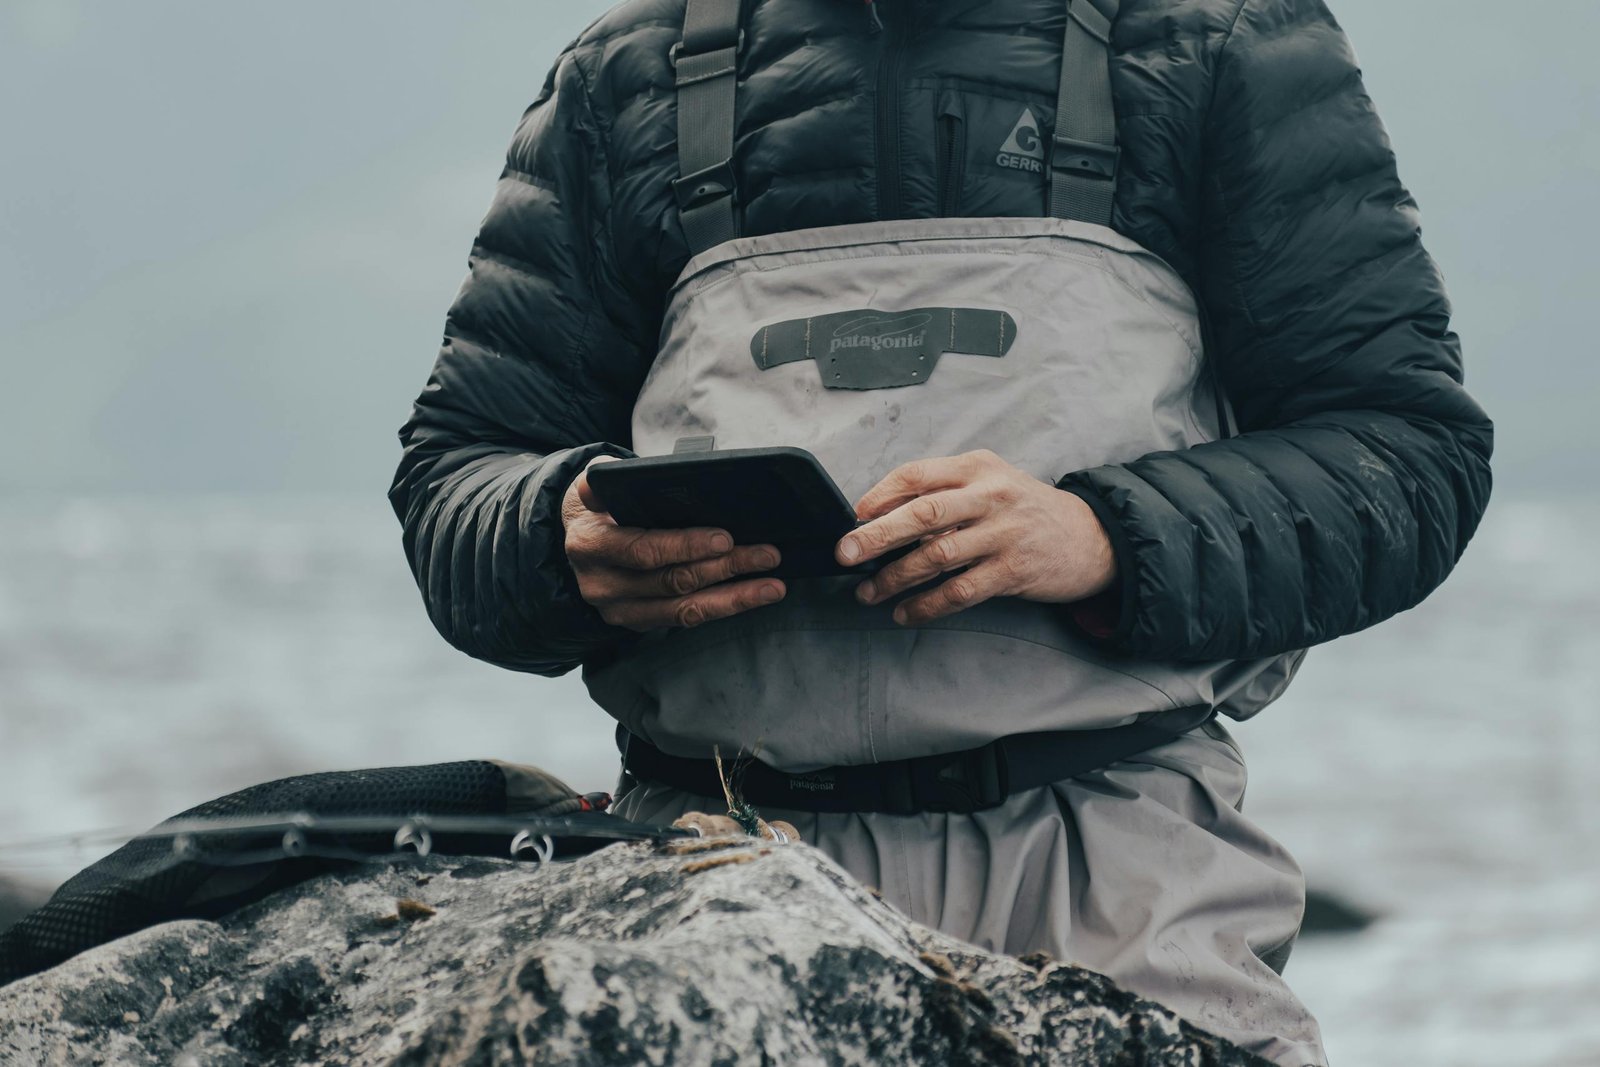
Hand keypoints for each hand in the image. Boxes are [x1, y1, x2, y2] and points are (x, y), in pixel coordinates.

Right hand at [562, 457, 785, 630]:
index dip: (685, 546)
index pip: (643, 551)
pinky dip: (724, 607)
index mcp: (589, 545)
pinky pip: (687, 618)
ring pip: (685, 609)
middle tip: (766, 554)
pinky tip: (754, 596)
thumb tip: (622, 473)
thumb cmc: (599, 506)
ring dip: (735, 596)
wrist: (577, 539)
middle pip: (672, 580)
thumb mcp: (593, 485)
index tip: (725, 538)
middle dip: (725, 567)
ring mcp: (620, 610)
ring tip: (773, 585)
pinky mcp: (640, 622)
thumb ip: (605, 479)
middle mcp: (601, 584)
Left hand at [836, 450, 1115, 624]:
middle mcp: (990, 496)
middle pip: (922, 513)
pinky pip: (960, 591)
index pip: (918, 474)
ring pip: (937, 556)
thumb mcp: (990, 482)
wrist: (1091, 537)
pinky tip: (906, 613)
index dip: (880, 495)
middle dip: (876, 536)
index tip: (853, 516)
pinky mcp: (1013, 571)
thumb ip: (944, 491)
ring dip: (895, 578)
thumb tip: (880, 513)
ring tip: (868, 593)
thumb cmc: (1026, 509)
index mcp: (977, 468)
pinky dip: (927, 605)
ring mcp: (1003, 534)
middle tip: (844, 554)